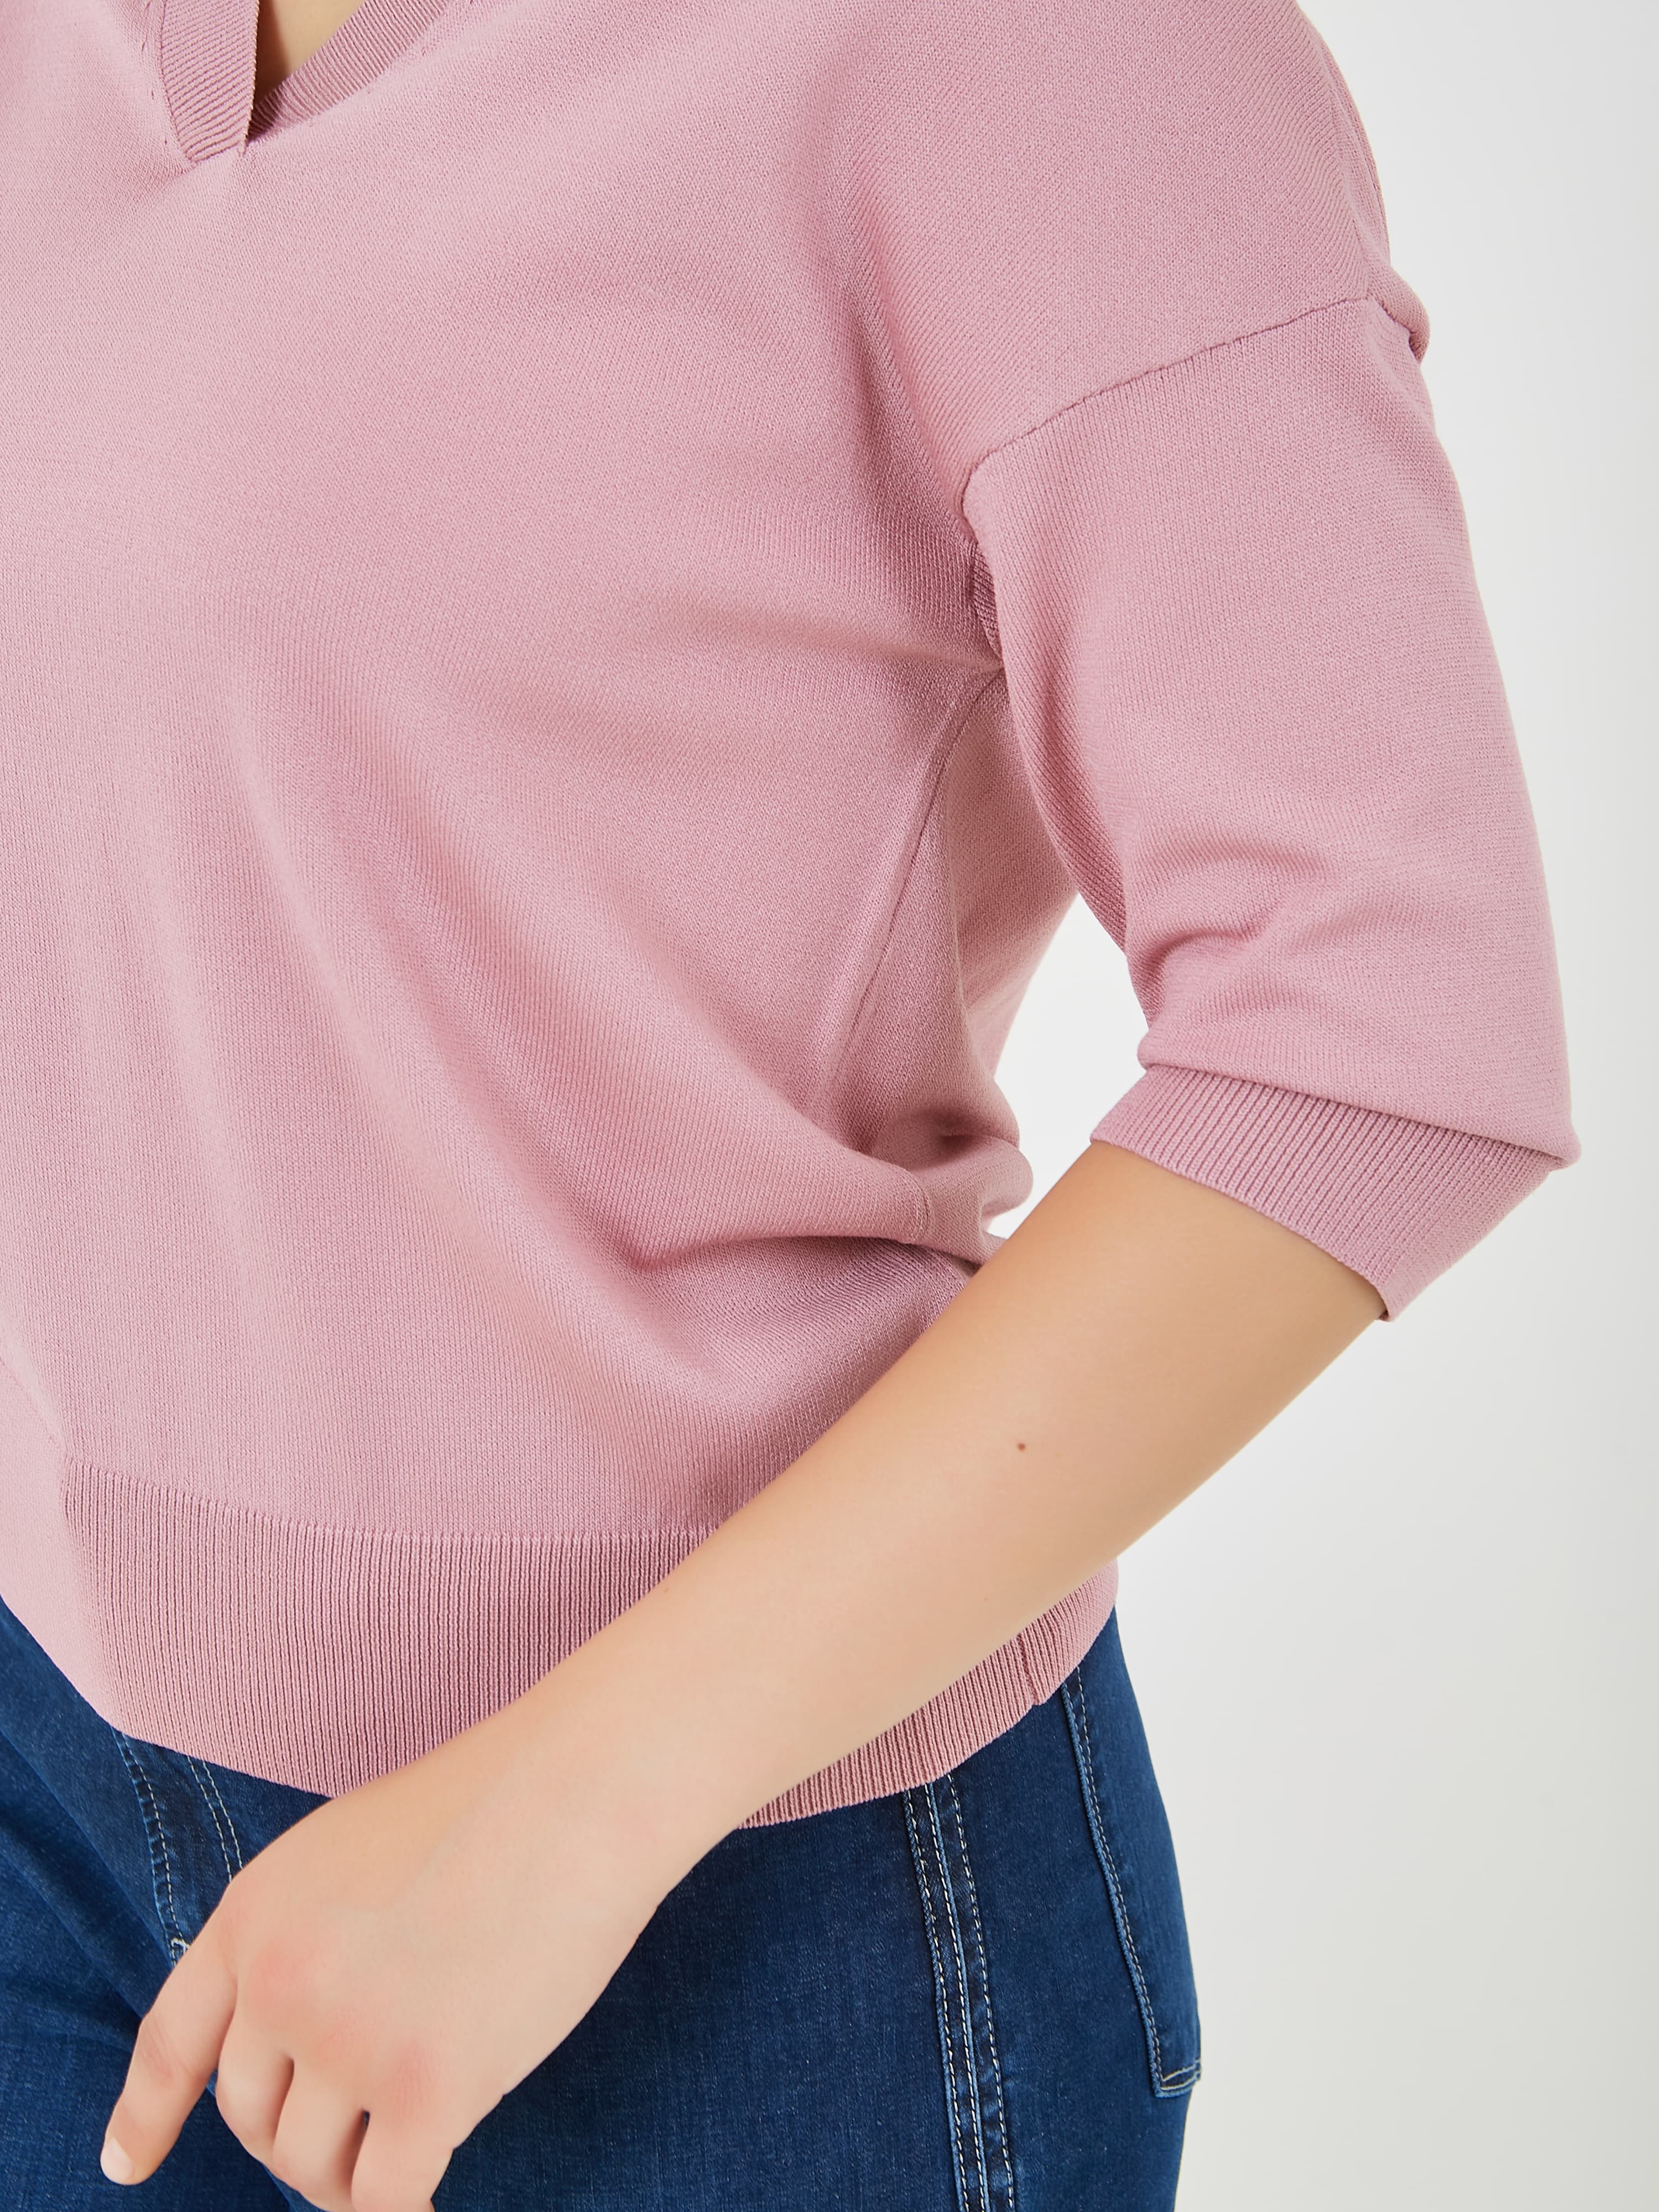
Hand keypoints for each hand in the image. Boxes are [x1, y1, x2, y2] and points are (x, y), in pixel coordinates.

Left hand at [99, 1696, 673, 2210]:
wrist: (579, 1794)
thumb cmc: (493, 1808)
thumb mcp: (350, 1851)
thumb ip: (306, 1938)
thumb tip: (302, 2056)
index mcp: (255, 1913)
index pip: (175, 2042)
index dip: (145, 2115)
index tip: (126, 2165)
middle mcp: (280, 1981)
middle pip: (254, 2117)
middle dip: (299, 2135)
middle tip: (361, 2127)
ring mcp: (348, 2038)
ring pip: (313, 2167)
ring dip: (352, 2171)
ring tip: (410, 2141)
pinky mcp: (424, 2089)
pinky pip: (383, 2198)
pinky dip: (401, 2207)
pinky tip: (428, 2193)